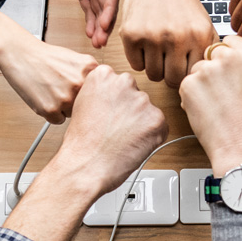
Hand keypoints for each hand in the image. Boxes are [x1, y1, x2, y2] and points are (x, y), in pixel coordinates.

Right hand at [0, 37, 98, 123]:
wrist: (21, 54)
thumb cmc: (46, 57)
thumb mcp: (76, 60)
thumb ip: (91, 77)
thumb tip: (104, 95)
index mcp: (90, 70)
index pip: (99, 94)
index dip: (89, 94)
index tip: (81, 92)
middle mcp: (80, 84)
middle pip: (87, 106)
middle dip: (76, 101)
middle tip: (61, 89)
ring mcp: (66, 98)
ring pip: (73, 114)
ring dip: (63, 108)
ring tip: (51, 91)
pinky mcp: (51, 109)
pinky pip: (58, 120)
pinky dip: (50, 113)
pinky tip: (44, 97)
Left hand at [41, 0, 118, 47]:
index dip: (110, 9)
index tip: (105, 23)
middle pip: (106, 4)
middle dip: (105, 23)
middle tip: (101, 40)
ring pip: (98, 9)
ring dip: (98, 26)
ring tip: (97, 43)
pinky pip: (87, 8)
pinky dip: (90, 21)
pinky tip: (91, 33)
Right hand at [49, 65, 169, 194]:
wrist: (86, 166)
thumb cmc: (81, 142)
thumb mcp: (83, 104)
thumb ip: (102, 93)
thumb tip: (117, 97)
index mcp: (103, 75)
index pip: (119, 83)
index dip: (115, 102)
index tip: (109, 113)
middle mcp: (124, 82)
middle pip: (135, 94)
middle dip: (130, 111)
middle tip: (116, 129)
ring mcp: (142, 100)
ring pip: (148, 111)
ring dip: (141, 124)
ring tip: (122, 140)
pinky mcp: (156, 119)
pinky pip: (160, 127)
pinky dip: (151, 138)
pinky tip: (132, 145)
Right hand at [120, 0, 217, 87]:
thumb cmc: (181, 3)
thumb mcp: (204, 24)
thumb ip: (209, 50)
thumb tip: (209, 77)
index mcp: (199, 36)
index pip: (193, 75)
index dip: (187, 73)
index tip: (183, 67)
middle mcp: (177, 38)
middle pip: (172, 80)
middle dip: (170, 74)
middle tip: (169, 62)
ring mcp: (152, 37)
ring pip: (153, 75)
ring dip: (155, 67)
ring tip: (157, 51)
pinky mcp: (131, 35)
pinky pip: (136, 65)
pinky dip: (140, 59)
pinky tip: (145, 44)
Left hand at [179, 36, 241, 175]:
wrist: (240, 144)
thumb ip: (237, 63)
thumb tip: (217, 55)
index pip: (227, 42)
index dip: (225, 59)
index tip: (229, 73)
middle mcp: (228, 56)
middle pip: (209, 54)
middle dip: (211, 71)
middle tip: (223, 94)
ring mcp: (207, 69)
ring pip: (195, 70)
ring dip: (199, 85)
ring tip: (216, 105)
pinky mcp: (189, 83)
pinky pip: (185, 85)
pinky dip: (190, 98)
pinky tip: (206, 111)